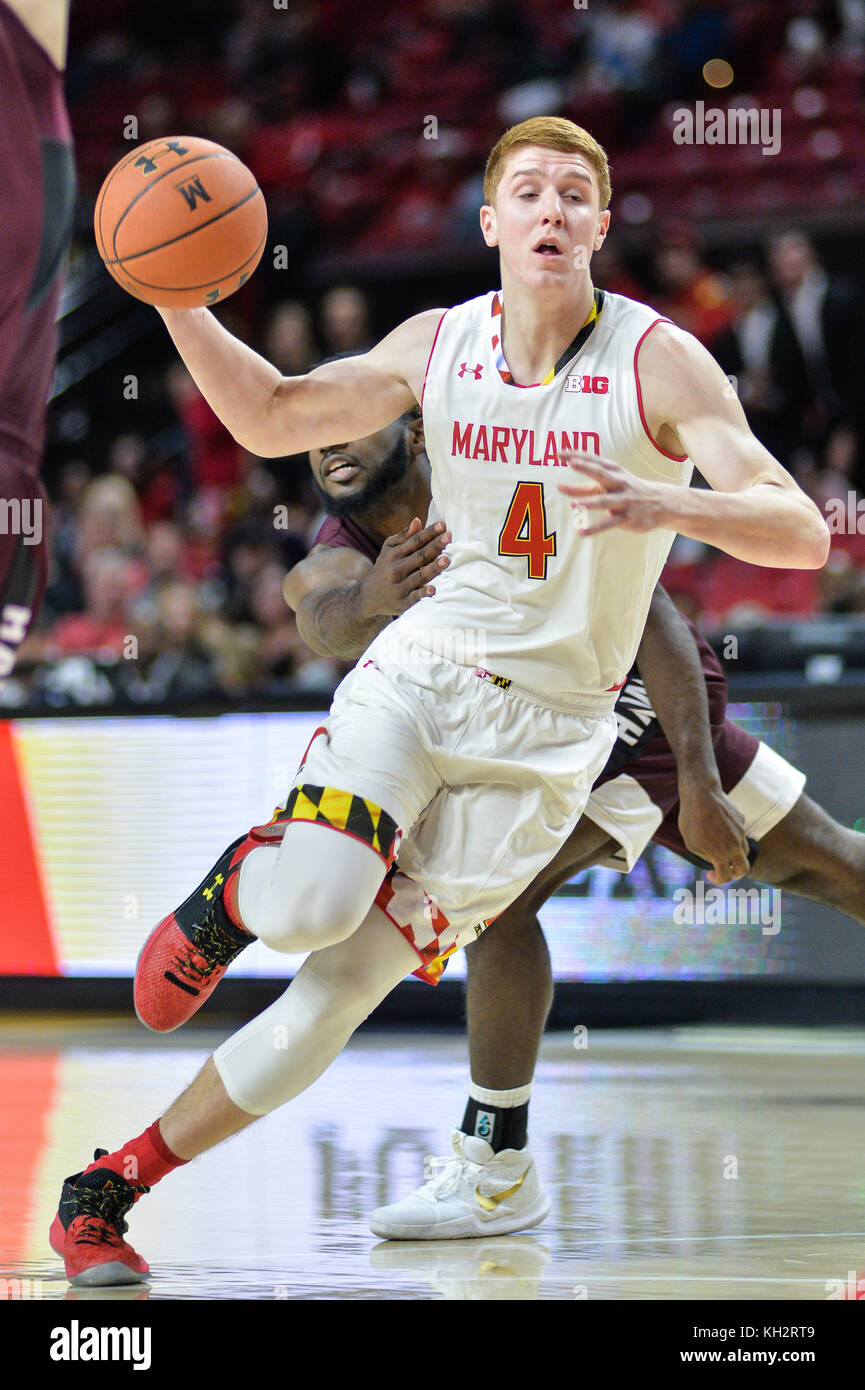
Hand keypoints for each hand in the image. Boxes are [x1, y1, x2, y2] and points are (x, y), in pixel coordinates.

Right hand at [359, 518, 450, 617]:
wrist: (368, 597)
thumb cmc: (384, 569)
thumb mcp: (388, 551)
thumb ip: (403, 537)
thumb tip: (418, 521)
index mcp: (395, 554)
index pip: (415, 541)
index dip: (429, 532)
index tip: (442, 525)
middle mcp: (397, 569)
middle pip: (419, 556)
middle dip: (434, 546)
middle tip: (449, 537)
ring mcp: (400, 586)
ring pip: (419, 575)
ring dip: (433, 568)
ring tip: (446, 559)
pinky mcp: (403, 602)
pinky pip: (414, 597)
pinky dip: (423, 593)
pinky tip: (433, 589)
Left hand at [556, 451, 672, 535]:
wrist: (661, 504)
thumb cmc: (627, 491)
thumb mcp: (607, 486)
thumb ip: (582, 488)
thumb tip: (560, 487)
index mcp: (613, 471)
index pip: (593, 461)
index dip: (577, 456)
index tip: (559, 453)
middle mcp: (619, 483)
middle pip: (601, 474)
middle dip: (587, 467)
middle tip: (571, 462)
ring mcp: (624, 500)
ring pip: (604, 501)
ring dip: (589, 502)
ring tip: (573, 505)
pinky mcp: (627, 518)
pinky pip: (609, 523)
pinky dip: (594, 528)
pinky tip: (581, 532)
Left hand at [677, 780, 749, 884]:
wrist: (701, 793)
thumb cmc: (691, 818)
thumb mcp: (691, 842)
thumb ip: (704, 856)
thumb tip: (714, 861)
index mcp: (720, 853)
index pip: (726, 876)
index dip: (718, 880)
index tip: (710, 874)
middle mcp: (734, 844)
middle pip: (744, 869)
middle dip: (736, 874)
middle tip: (725, 869)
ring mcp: (740, 831)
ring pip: (744, 850)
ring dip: (735, 855)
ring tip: (720, 848)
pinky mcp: (741, 820)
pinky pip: (739, 833)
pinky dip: (732, 836)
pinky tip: (719, 826)